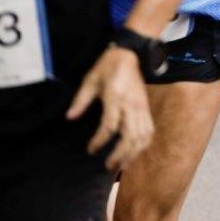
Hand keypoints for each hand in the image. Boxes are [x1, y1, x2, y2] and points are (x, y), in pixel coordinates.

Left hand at [65, 47, 154, 170]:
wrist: (131, 54)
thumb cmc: (108, 66)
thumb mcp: (90, 79)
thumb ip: (80, 100)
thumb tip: (70, 118)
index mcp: (116, 97)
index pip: (110, 126)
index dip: (100, 141)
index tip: (90, 150)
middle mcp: (132, 104)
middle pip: (131, 136)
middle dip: (120, 154)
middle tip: (108, 166)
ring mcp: (142, 107)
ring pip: (143, 136)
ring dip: (134, 153)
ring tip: (121, 164)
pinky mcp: (146, 108)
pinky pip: (149, 130)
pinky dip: (143, 144)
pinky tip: (134, 152)